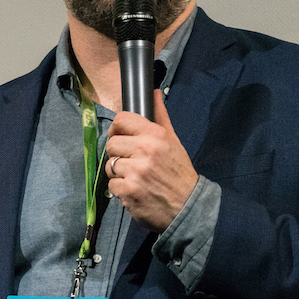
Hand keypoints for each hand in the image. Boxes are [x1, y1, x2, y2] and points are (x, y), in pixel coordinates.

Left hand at [105, 89, 197, 233]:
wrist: (188, 206)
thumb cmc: (178, 172)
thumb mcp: (173, 141)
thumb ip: (160, 117)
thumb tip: (154, 93)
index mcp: (155, 135)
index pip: (122, 120)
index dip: (117, 129)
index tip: (120, 136)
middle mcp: (144, 150)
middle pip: (111, 144)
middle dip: (118, 154)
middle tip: (131, 162)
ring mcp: (135, 172)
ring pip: (110, 166)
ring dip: (119, 173)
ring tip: (135, 177)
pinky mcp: (128, 191)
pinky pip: (112, 185)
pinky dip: (120, 190)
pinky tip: (135, 190)